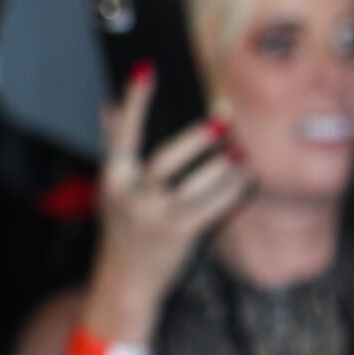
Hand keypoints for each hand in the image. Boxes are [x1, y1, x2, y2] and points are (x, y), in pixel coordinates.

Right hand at [84, 64, 246, 342]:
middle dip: (197, 139)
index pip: (123, 133)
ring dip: (223, 167)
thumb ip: (114, 148)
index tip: (146, 70)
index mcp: (113, 178)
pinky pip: (212, 208)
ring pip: (195, 185)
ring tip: (243, 152)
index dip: (135, 102)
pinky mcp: (179, 236)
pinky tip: (246, 179)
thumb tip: (107, 104)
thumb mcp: (111, 190)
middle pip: (166, 159)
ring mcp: (156, 218)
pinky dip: (232, 192)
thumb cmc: (123, 232)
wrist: (126, 284)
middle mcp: (132, 197)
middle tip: (224, 119)